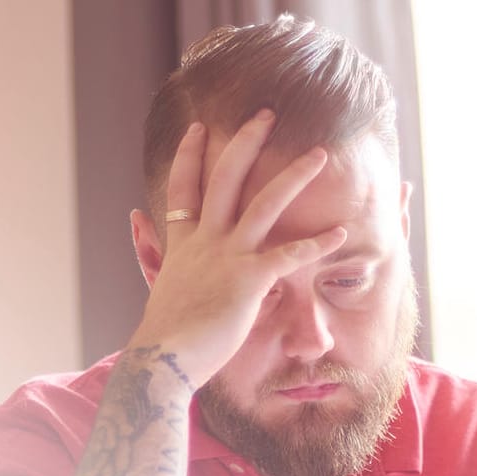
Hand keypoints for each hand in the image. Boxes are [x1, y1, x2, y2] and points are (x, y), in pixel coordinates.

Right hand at [129, 110, 347, 385]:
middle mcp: (205, 242)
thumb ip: (151, 247)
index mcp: (182, 243)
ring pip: (264, 204)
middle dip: (246, 141)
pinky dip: (317, 244)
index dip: (189, 155)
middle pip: (225, 177)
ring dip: (295, 175)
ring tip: (320, 155)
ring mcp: (227, 257)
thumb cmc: (167, 333)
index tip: (198, 127)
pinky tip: (341, 233)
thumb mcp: (157, 282)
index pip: (184, 187)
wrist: (163, 359)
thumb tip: (135, 217)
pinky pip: (289, 255)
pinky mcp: (248, 280)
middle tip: (267, 114)